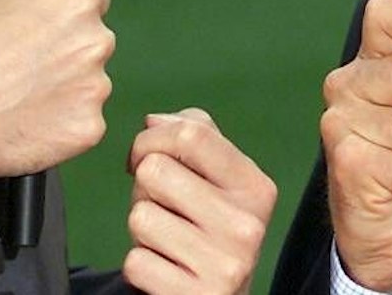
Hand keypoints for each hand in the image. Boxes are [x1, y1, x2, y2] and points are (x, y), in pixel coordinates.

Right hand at [0, 0, 114, 176]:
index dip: (62, 5)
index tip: (44, 20)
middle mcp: (96, 42)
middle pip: (90, 39)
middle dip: (65, 46)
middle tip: (23, 59)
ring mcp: (95, 89)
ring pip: (87, 82)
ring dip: (64, 85)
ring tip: (18, 91)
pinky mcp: (87, 130)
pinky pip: (81, 121)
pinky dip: (60, 121)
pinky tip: (26, 117)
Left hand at [121, 108, 277, 294]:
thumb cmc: (208, 232)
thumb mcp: (218, 183)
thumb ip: (196, 139)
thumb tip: (154, 121)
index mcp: (255, 187)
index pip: (191, 133)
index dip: (151, 139)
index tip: (144, 157)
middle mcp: (247, 225)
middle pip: (154, 171)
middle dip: (143, 189)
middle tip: (162, 210)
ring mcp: (225, 265)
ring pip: (140, 217)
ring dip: (140, 230)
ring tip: (165, 241)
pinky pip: (135, 262)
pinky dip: (139, 266)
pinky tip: (164, 270)